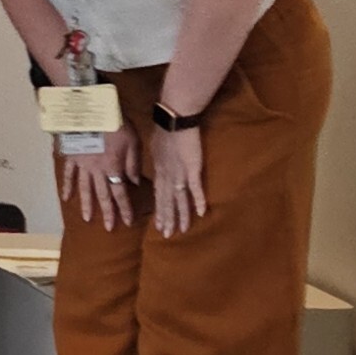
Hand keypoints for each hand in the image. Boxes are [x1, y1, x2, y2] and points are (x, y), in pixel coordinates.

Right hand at [55, 127, 140, 230]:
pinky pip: (68, 174)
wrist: (90, 110)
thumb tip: (134, 182)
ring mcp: (81, 165)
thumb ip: (133, 163)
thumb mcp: (132, 141)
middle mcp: (97, 171)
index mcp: (113, 167)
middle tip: (108, 228)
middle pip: (102, 195)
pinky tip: (66, 198)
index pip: (120, 193)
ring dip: (87, 205)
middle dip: (107, 212)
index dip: (124, 208)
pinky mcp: (70, 157)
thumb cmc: (115, 124)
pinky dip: (67, 186)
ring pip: (84, 189)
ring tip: (87, 218)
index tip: (128, 222)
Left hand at [151, 123, 207, 237]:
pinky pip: (195, 188)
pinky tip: (200, 213)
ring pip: (179, 199)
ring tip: (181, 230)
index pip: (158, 196)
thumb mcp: (154, 149)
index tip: (158, 225)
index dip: (159, 210)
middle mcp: (167, 176)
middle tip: (167, 235)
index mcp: (159, 171)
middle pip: (167, 201)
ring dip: (181, 215)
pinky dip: (198, 201)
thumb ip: (156, 162)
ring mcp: (180, 173)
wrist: (174, 119)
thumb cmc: (164, 130)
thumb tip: (156, 170)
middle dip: (167, 219)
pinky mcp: (192, 169)